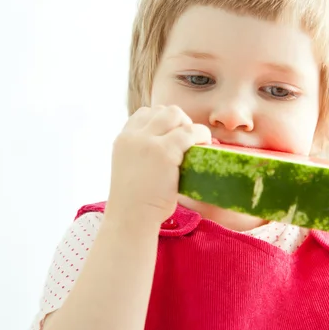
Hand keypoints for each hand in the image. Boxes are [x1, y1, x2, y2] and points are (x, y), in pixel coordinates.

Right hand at [106, 105, 211, 226]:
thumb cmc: (136, 202)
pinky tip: (205, 147)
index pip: (145, 113)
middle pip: (163, 110)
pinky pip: (191, 132)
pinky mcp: (165, 151)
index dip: (163, 121)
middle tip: (188, 142)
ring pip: (176, 115)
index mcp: (123, 139)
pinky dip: (202, 136)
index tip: (173, 136)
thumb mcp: (131, 168)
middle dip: (180, 121)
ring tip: (197, 144)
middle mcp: (133, 136)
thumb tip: (172, 145)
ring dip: (190, 127)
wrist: (131, 219)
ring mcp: (149, 142)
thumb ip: (143, 152)